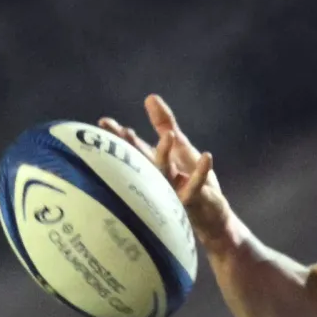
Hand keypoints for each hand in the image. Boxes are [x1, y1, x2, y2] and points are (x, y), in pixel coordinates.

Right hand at [97, 94, 231, 246]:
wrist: (213, 219)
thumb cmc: (193, 183)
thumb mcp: (180, 148)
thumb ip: (164, 124)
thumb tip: (150, 97)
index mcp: (153, 165)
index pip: (134, 148)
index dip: (119, 136)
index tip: (103, 122)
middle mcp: (158, 179)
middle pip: (142, 160)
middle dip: (131, 147)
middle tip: (123, 131)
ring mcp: (173, 192)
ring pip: (164, 173)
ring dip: (165, 154)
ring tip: (170, 135)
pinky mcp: (191, 202)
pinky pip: (194, 186)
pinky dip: (200, 172)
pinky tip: (206, 156)